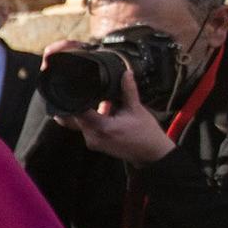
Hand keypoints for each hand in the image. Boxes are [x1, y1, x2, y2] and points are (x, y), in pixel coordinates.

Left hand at [57, 64, 173, 164]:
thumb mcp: (137, 109)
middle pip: (76, 116)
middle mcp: (92, 136)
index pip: (78, 111)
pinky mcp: (95, 143)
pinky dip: (94, 119)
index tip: (79, 88)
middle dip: (84, 103)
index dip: (77, 98)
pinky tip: (109, 112)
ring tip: (108, 104)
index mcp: (101, 127)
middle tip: (95, 93)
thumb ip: (128, 90)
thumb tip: (126, 73)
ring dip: (90, 111)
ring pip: (81, 122)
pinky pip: (87, 128)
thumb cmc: (146, 133)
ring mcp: (92, 141)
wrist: (151, 153)